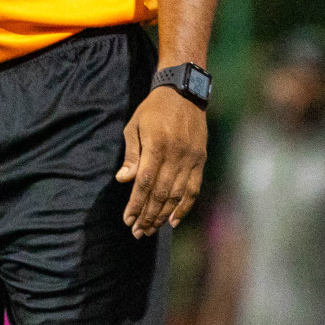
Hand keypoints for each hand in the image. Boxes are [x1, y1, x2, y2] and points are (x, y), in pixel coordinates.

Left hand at [116, 85, 207, 236]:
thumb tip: (124, 180)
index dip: (136, 204)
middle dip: (148, 216)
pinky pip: (193, 189)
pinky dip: (184, 207)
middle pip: (160, 193)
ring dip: (163, 215)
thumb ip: (131, 154)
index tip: (128, 220)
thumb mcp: (135, 126)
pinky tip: (173, 220)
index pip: (144, 182)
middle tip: (138, 232)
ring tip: (151, 229)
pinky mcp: (200, 160)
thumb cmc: (153, 109)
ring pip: (177, 195)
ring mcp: (190, 159)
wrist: (184, 92)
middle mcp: (175, 154)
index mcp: (156, 145)